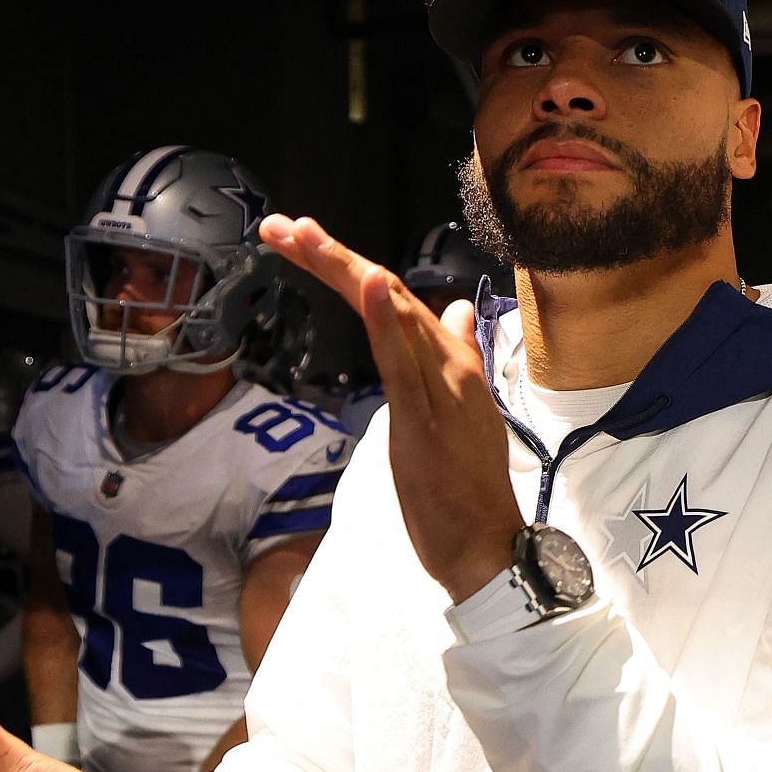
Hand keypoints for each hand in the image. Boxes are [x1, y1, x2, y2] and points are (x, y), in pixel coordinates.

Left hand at [259, 214, 524, 601]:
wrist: (487, 545)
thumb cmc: (469, 485)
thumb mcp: (460, 410)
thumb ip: (454, 355)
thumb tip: (453, 311)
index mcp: (450, 363)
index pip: (393, 300)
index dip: (348, 265)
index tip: (301, 238)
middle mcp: (448, 365)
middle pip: (386, 295)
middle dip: (332, 256)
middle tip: (284, 226)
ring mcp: (440, 389)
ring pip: (390, 315)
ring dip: (347, 269)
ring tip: (305, 235)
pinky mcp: (425, 419)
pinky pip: (400, 363)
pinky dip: (383, 319)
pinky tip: (366, 282)